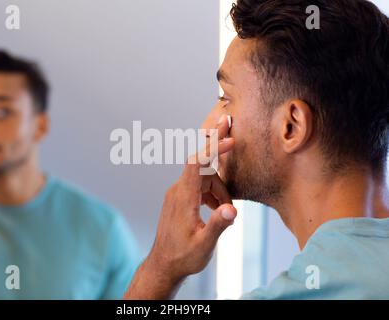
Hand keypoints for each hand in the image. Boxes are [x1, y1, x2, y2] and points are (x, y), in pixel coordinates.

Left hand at [124, 115, 236, 298]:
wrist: (163, 265)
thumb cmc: (183, 256)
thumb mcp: (203, 244)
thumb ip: (218, 225)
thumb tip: (232, 209)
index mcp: (184, 198)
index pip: (197, 164)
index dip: (212, 147)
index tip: (228, 136)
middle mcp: (178, 191)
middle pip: (201, 163)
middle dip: (217, 146)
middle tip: (228, 121)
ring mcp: (177, 194)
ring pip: (203, 178)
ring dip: (220, 188)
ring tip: (228, 211)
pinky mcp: (179, 199)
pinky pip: (199, 187)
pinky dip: (212, 193)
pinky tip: (218, 209)